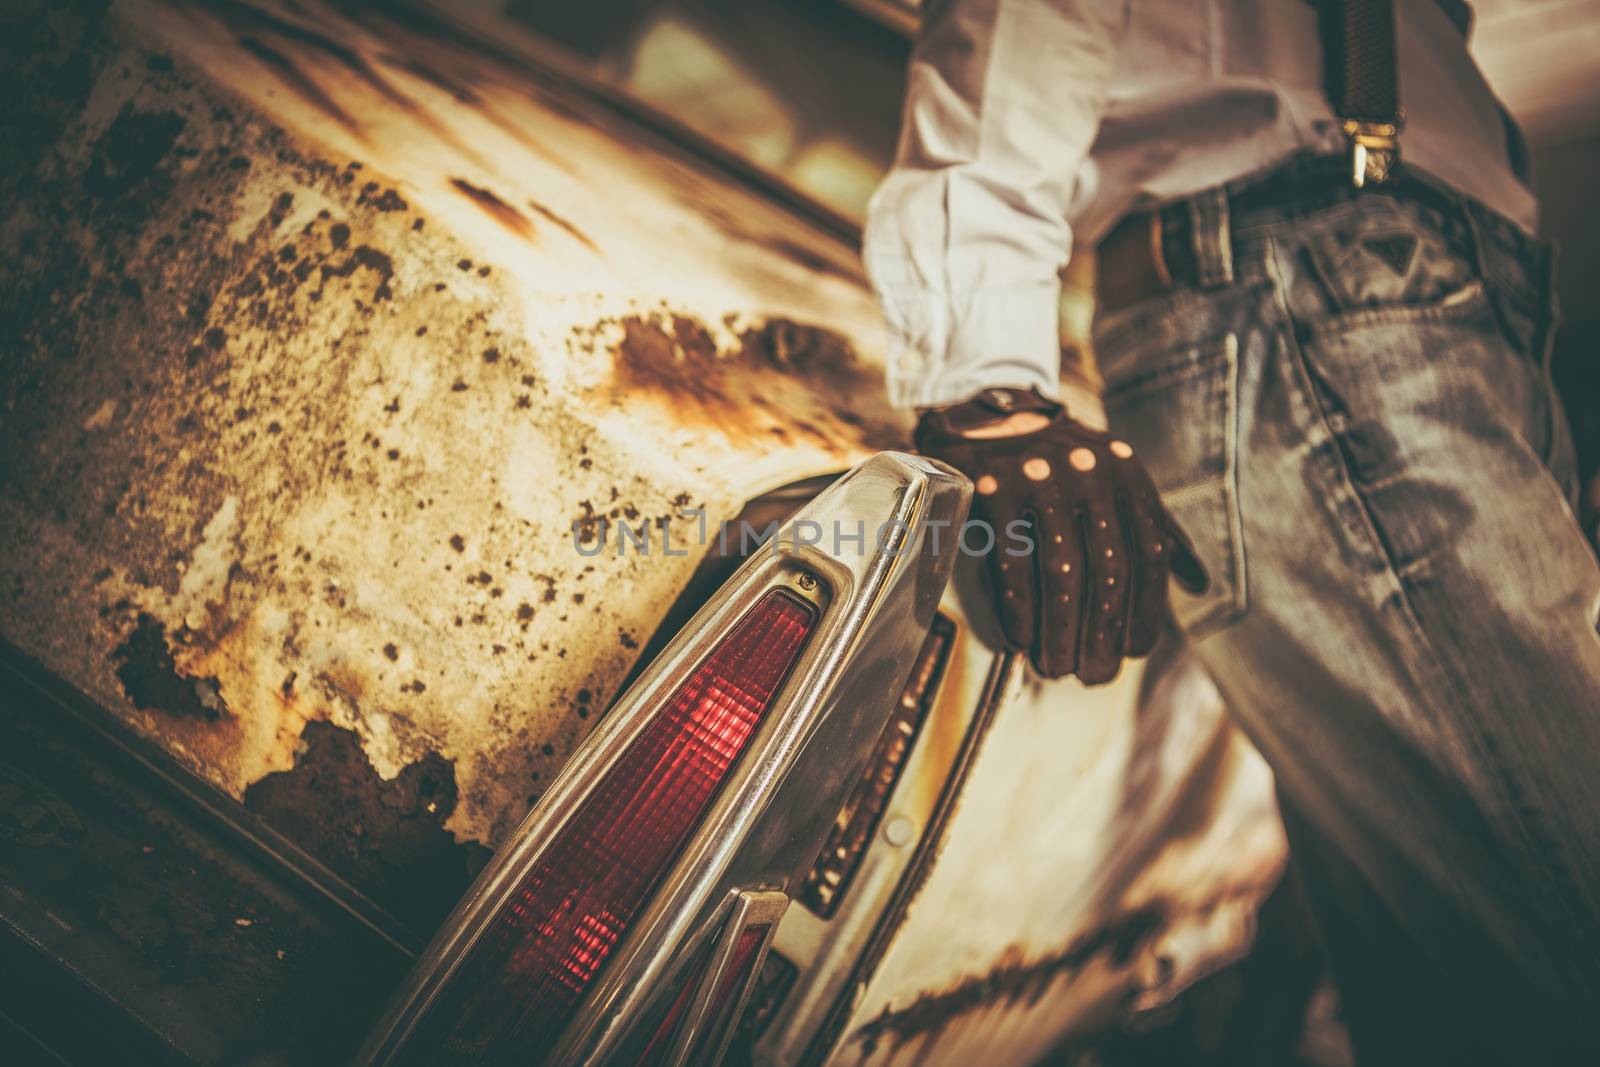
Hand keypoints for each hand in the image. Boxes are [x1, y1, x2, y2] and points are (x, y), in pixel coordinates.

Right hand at [915, 387, 1205, 682]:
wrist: (993, 424)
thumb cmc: (1066, 472)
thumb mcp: (1120, 485)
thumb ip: (1159, 531)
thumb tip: (1199, 586)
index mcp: (1128, 474)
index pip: (1148, 554)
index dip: (1145, 611)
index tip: (1133, 653)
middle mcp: (1090, 473)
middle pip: (1107, 572)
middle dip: (1102, 635)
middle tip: (1094, 676)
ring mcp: (1039, 480)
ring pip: (1061, 574)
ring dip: (1060, 633)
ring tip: (1057, 669)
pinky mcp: (994, 490)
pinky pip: (1012, 565)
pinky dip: (1019, 610)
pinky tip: (1021, 642)